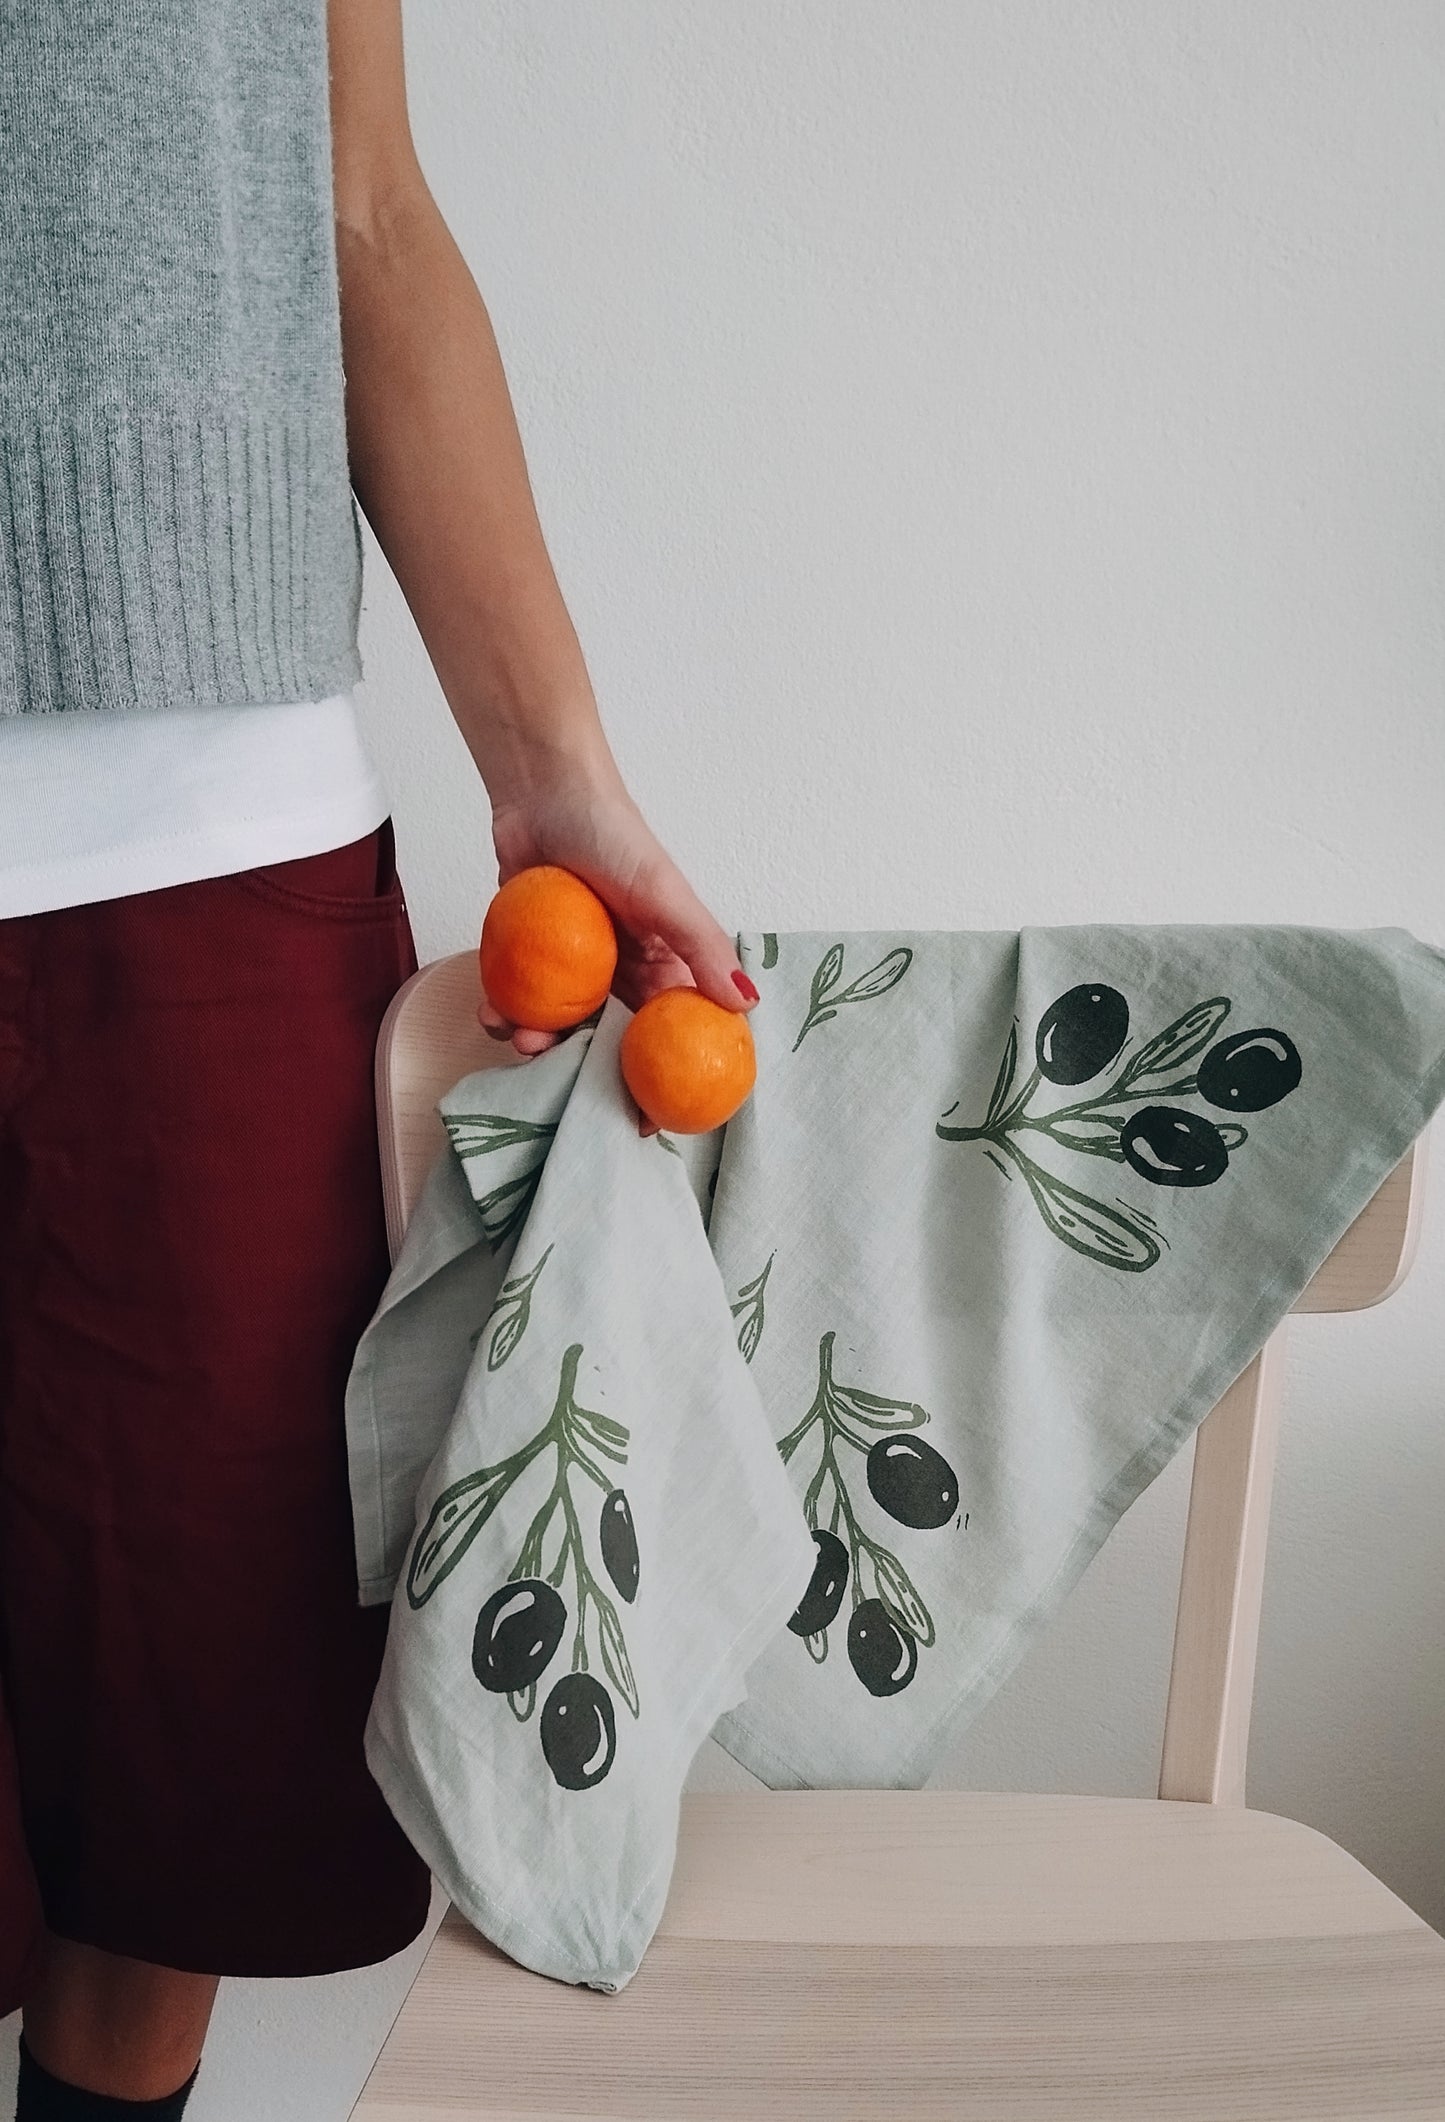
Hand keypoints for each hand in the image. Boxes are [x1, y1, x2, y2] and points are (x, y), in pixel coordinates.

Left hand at [477, 759, 759, 1132]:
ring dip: (537, 1041)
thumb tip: (746, 1006)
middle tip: (563, 1087)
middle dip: (584, 1070)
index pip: (672, 1036)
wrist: (543, 791)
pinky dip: (504, 1010)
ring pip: (558, 1026)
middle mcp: (621, 972)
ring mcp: (573, 965)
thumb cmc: (614, 834)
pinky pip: (517, 998)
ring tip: (520, 1036)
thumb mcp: (666, 894)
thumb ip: (704, 948)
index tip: (642, 1123)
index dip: (660, 1083)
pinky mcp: (529, 953)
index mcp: (665, 965)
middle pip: (607, 1042)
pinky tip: (492, 1008)